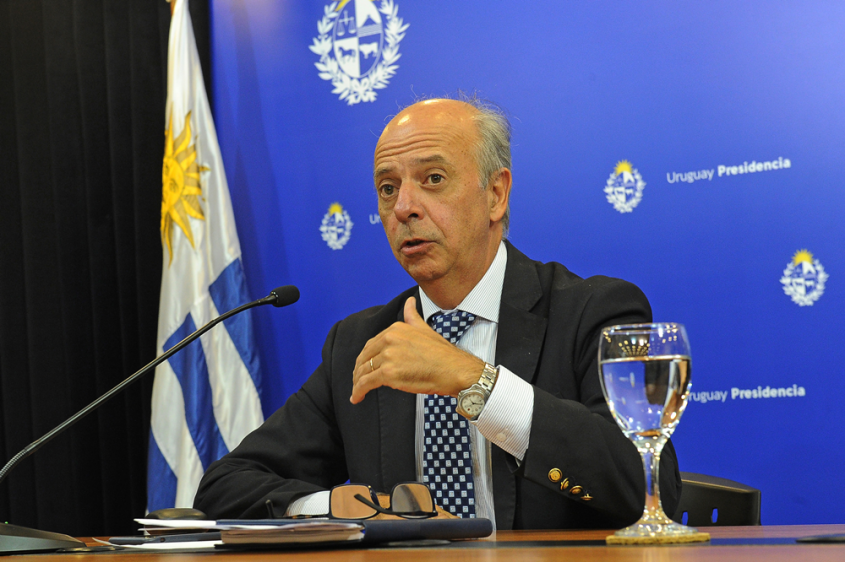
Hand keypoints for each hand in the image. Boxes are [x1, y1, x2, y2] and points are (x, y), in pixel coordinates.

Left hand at [350, 297, 483, 403]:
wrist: (454, 370)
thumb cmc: (443, 354)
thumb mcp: (425, 329)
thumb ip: (412, 316)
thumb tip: (409, 301)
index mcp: (396, 329)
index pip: (372, 344)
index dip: (366, 357)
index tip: (365, 366)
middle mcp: (389, 339)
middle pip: (365, 357)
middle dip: (359, 370)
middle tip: (358, 380)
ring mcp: (388, 356)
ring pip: (363, 371)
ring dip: (357, 383)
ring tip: (357, 391)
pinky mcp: (388, 373)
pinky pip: (366, 383)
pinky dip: (358, 391)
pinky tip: (357, 397)